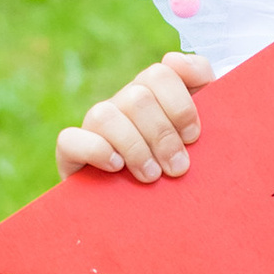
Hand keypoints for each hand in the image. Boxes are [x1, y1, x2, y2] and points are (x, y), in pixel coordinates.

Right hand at [58, 51, 218, 182]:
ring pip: (104, 115)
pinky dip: (96, 151)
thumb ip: (202, 84)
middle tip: (177, 168)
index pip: (162, 73)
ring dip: (134, 147)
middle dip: (162, 135)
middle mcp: (122, 104)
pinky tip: (116, 167)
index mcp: (153, 93)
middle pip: (137, 96)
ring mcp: (95, 126)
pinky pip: (70, 139)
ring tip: (151, 176)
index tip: (193, 137)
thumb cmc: (182, 168)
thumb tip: (175, 59)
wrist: (151, 214)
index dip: (180, 105)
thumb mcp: (203, 131)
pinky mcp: (71, 153)